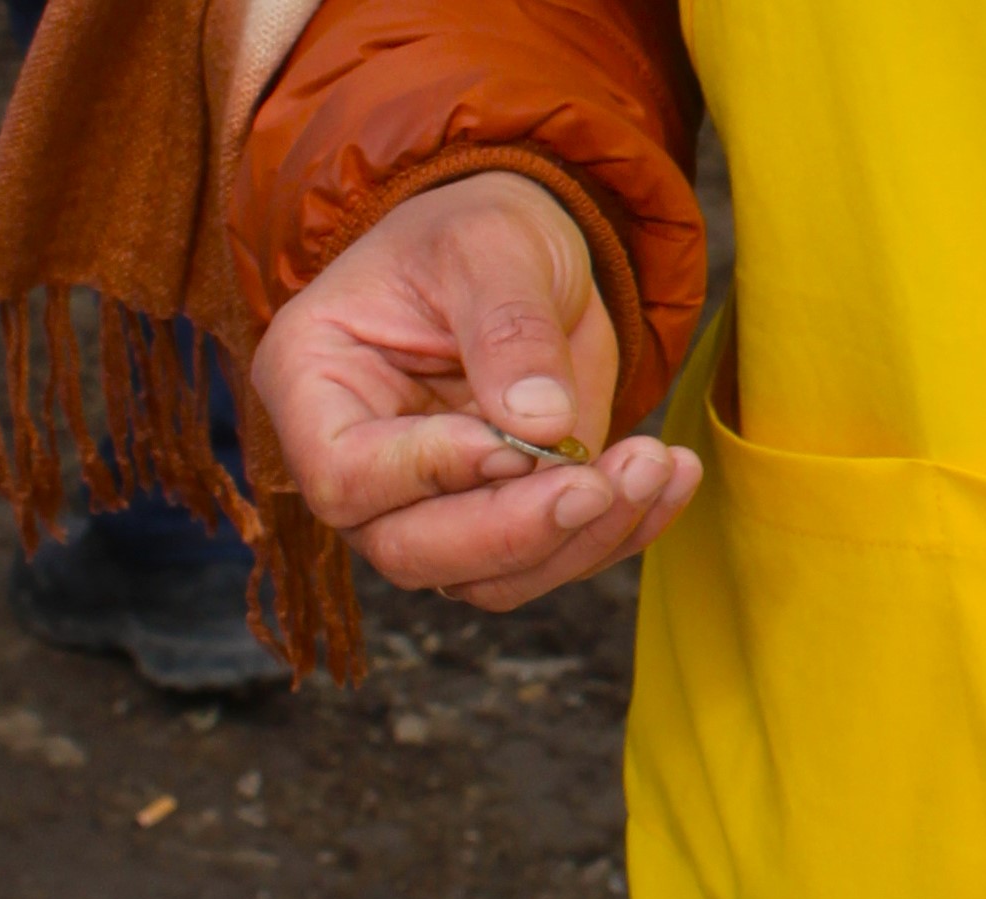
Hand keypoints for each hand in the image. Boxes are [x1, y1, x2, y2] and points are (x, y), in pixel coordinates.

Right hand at [249, 171, 702, 612]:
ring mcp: (430, 506)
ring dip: (581, 540)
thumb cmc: (478, 232)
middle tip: (600, 484)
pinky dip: (620, 533)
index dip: (431, 473)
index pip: (345, 475)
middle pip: (413, 552)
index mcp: (314, 383)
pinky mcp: (500, 522)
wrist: (524, 256)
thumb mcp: (491, 246)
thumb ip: (508, 327)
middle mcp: (361, 465)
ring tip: (655, 465)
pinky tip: (670, 477)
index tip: (513, 442)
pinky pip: (552, 560)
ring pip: (489, 578)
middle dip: (516, 532)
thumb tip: (540, 425)